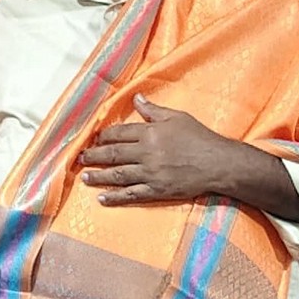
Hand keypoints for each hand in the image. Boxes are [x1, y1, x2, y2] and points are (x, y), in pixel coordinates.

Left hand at [80, 96, 239, 204]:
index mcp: (150, 133)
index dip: (104, 136)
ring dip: (98, 176)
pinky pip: (131, 194)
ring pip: (117, 175)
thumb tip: (136, 99)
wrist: (218, 163)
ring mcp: (150, 173)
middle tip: (80, 158)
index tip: (95, 139)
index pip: (119, 133)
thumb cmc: (200, 138)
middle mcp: (146, 153)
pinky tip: (102, 199)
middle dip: (94, 156)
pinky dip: (115, 197)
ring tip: (85, 177)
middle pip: (113, 154)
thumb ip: (153, 110)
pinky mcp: (157, 190)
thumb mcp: (178, 117)